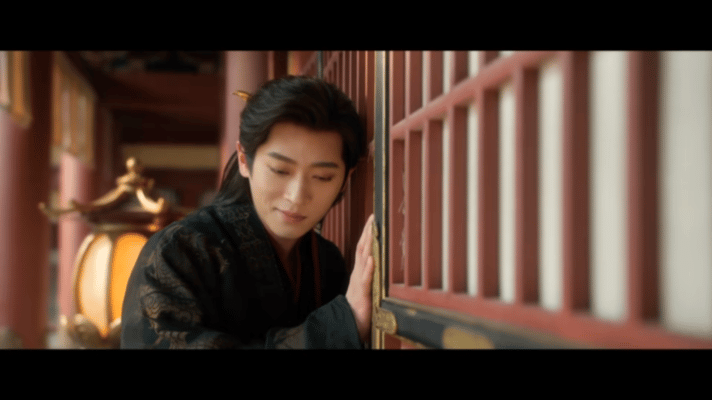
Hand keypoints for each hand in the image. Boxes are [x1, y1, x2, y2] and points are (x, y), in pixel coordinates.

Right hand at [345, 214, 374, 343]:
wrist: (349, 322)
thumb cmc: (360, 305)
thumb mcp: (367, 286)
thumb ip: (370, 273)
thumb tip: (377, 259)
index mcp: (360, 271)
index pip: (363, 248)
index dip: (367, 233)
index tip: (373, 218)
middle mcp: (358, 273)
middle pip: (362, 248)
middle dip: (367, 232)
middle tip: (373, 217)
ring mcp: (359, 282)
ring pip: (363, 260)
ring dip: (368, 245)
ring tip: (372, 231)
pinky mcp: (362, 293)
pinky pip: (365, 278)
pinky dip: (368, 268)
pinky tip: (372, 259)